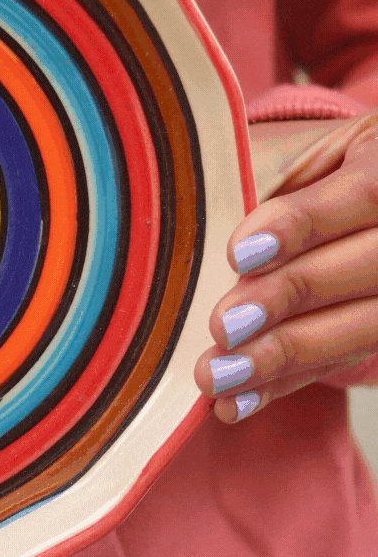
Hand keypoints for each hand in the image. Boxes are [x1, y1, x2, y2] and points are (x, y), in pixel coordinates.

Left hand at [197, 112, 377, 422]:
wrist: (323, 202)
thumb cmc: (290, 169)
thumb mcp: (280, 153)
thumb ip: (254, 177)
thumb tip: (196, 224)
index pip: (366, 191)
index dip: (304, 224)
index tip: (239, 253)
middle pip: (370, 265)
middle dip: (291, 297)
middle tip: (223, 326)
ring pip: (365, 325)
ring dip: (286, 356)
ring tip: (219, 376)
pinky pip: (340, 363)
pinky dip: (283, 385)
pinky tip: (235, 403)